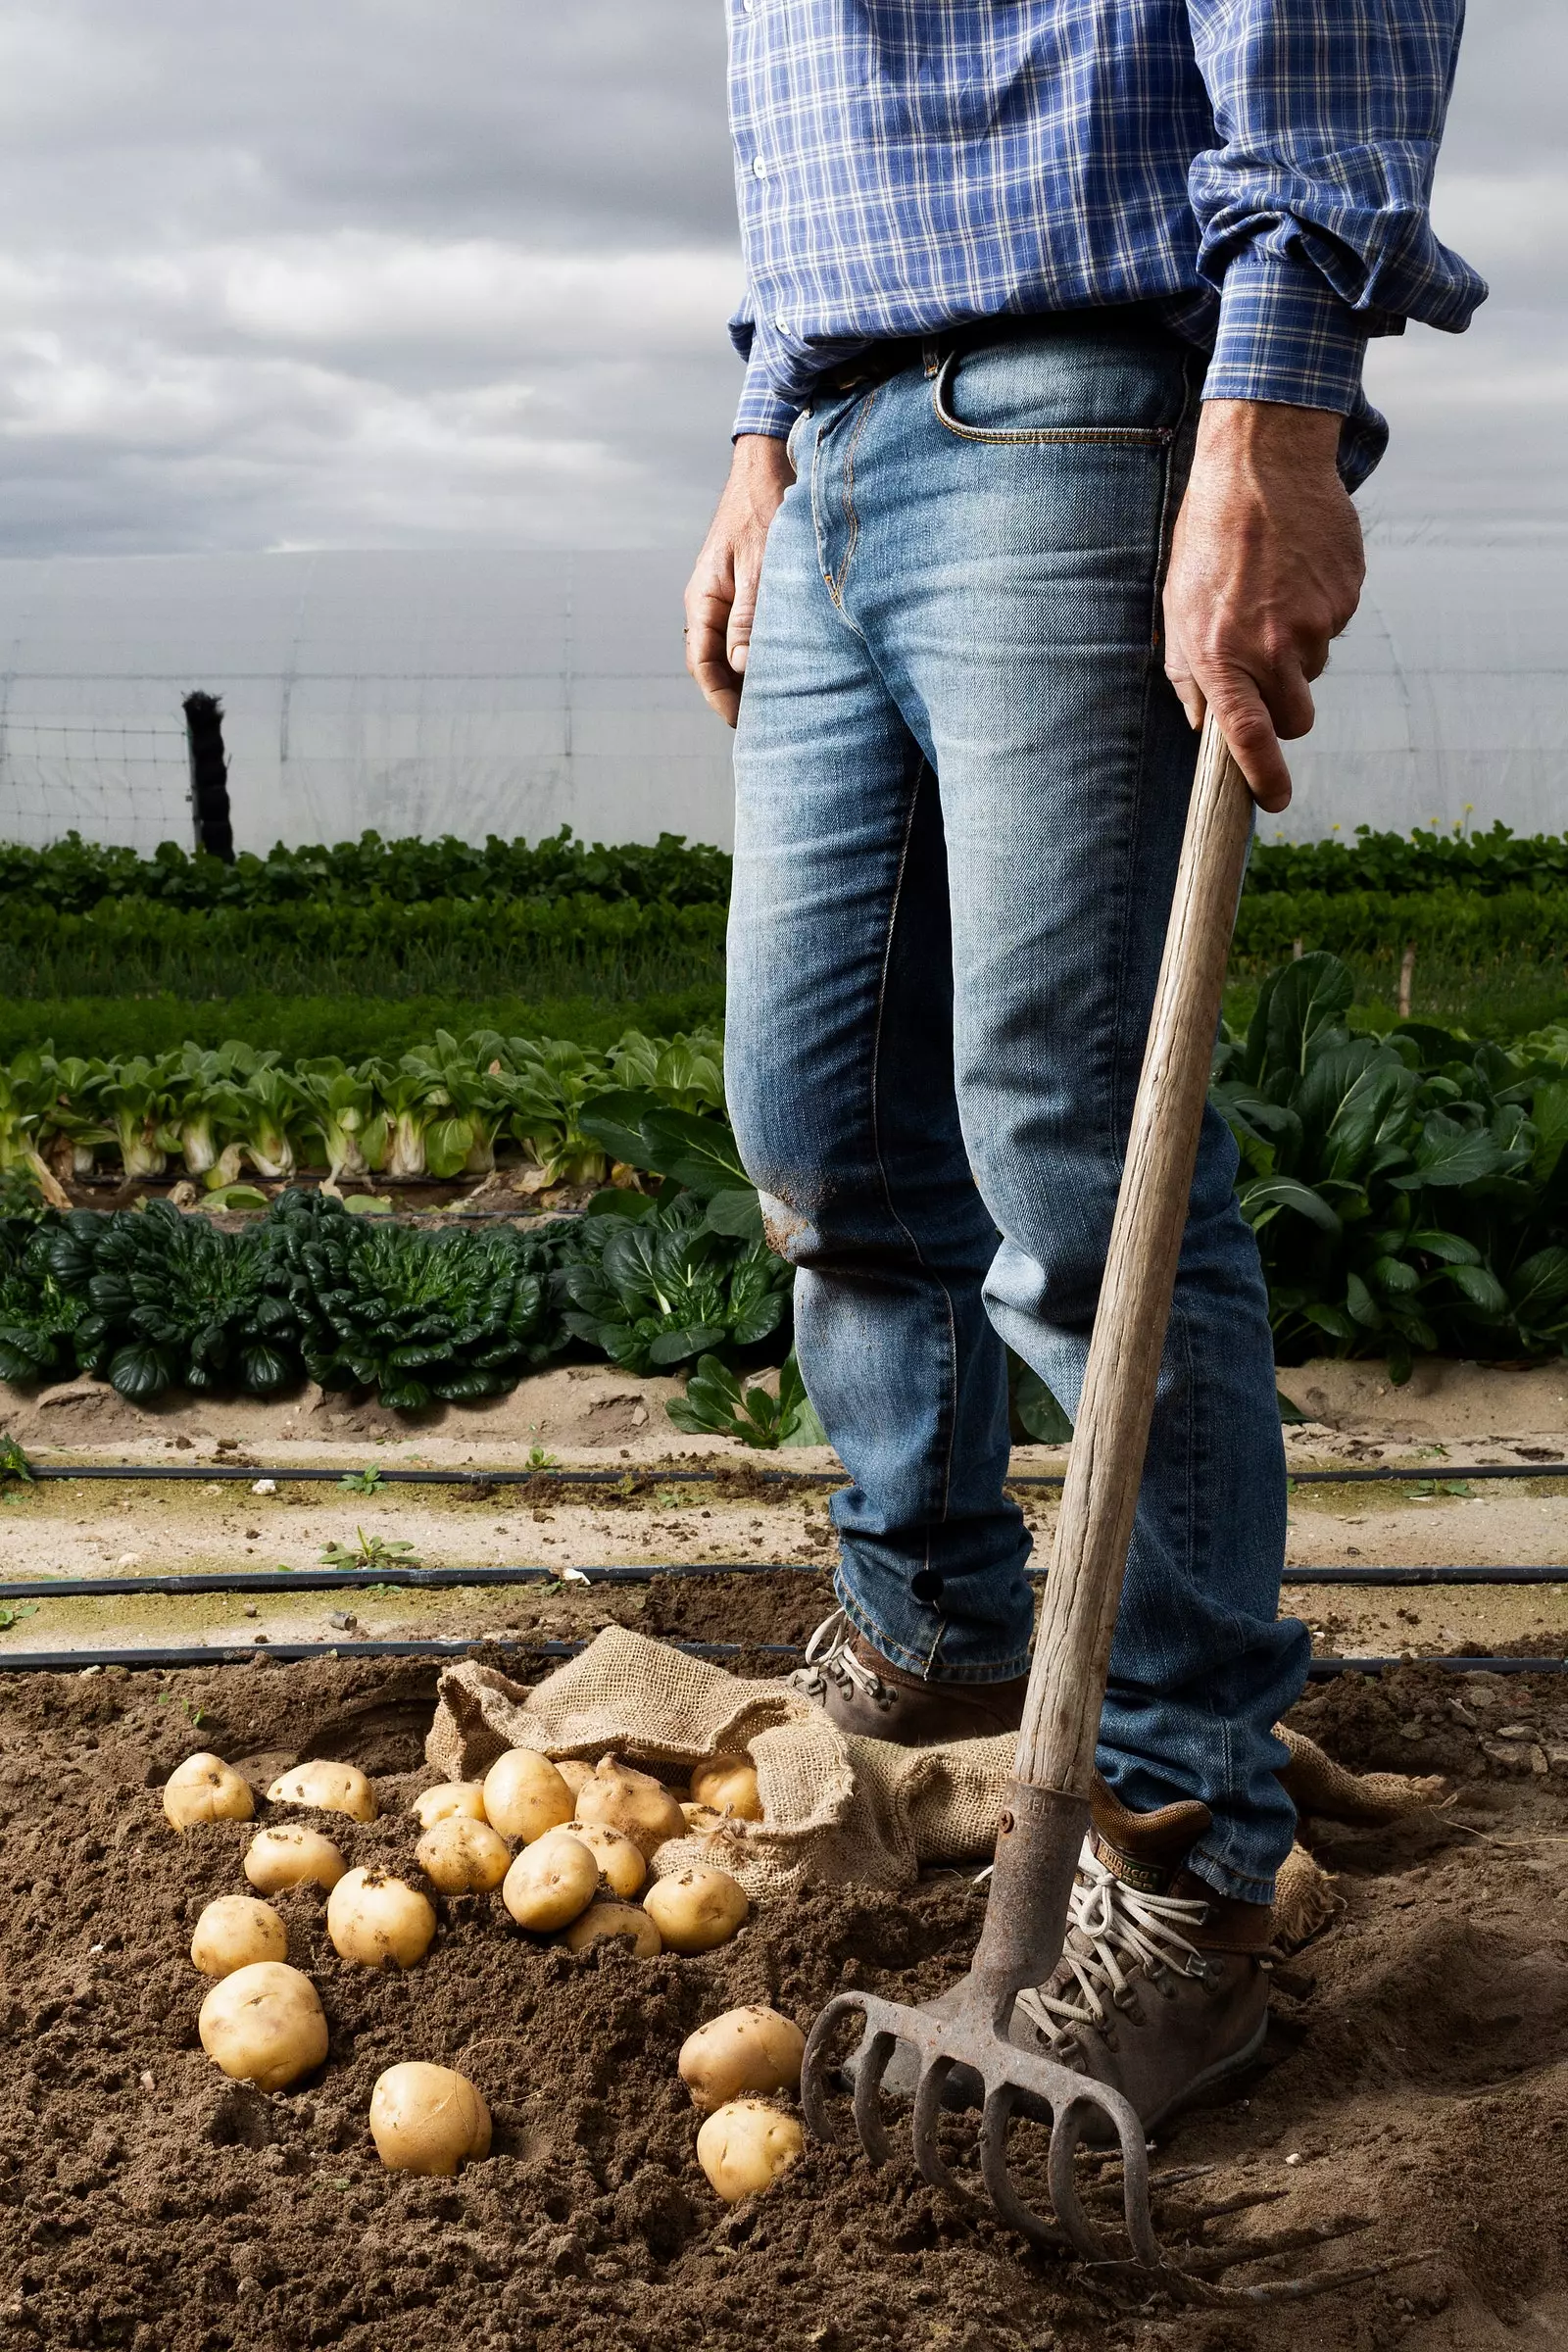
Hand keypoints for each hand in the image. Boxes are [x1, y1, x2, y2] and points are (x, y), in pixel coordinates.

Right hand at [684, 433, 794, 725]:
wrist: (768, 466)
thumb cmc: (763, 510)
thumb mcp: (759, 566)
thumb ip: (749, 617)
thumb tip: (740, 667)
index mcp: (702, 598)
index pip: (701, 662)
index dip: (718, 697)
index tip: (740, 724)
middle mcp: (710, 601)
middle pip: (714, 663)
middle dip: (733, 695)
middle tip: (761, 726)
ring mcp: (728, 595)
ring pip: (731, 649)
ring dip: (748, 676)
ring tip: (774, 705)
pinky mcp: (747, 588)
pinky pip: (747, 632)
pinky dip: (761, 654)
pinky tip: (783, 668)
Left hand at [1163, 399, 1364, 813]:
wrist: (1262, 464)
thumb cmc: (1208, 540)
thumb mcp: (1176, 609)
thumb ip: (1189, 674)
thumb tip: (1203, 725)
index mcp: (1224, 656)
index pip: (1249, 738)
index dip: (1264, 779)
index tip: (1273, 802)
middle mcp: (1274, 647)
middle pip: (1297, 719)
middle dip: (1284, 709)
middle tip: (1263, 670)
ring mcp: (1317, 622)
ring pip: (1315, 670)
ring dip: (1296, 652)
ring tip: (1270, 598)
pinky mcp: (1347, 595)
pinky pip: (1334, 627)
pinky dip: (1316, 612)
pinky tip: (1294, 575)